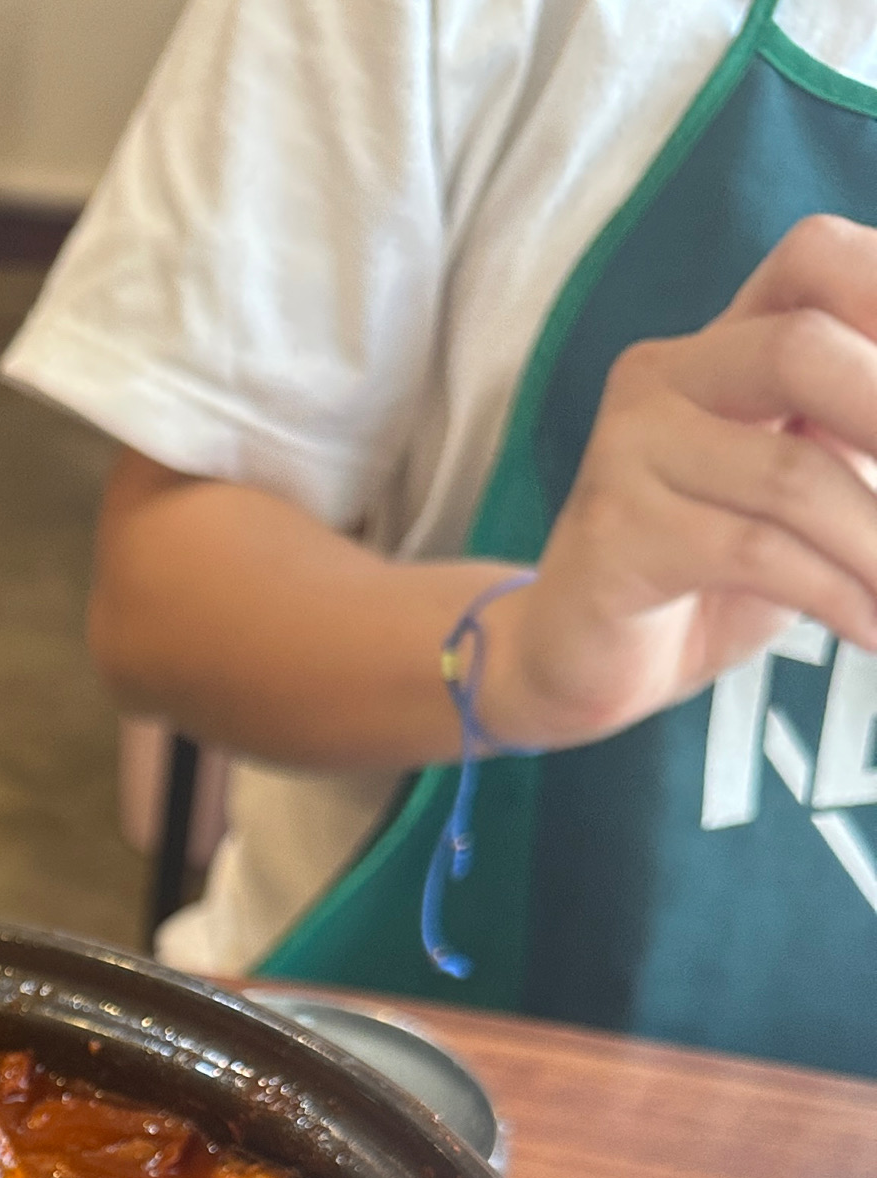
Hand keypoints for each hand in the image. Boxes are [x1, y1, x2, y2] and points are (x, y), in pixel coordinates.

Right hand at [477, 213, 876, 751]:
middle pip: (800, 348)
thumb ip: (859, 429)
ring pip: (789, 476)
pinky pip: (753, 554)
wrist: (586, 662)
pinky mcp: (612, 537)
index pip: (813, 259)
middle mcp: (662, 377)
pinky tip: (871, 629)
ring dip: (876, 547)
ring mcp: (625, 452)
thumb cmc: (710, 569)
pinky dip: (837, 597)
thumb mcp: (806, 481)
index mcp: (720, 343)